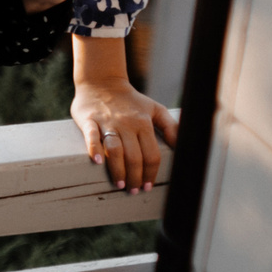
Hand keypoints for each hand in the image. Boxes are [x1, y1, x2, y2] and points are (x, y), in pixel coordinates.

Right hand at [71, 76, 174, 192]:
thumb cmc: (130, 100)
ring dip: (118, 170)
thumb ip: (171, 127)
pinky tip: (97, 161)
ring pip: (115, 149)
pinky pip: (91, 136)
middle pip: (134, 156)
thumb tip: (183, 146)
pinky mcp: (89, 119)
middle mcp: (127, 124)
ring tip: (119, 184)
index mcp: (144, 123)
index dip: (151, 172)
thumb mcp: (155, 109)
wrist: (102, 81)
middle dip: (135, 177)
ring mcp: (107, 122)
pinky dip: (94, 149)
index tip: (148, 186)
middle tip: (133, 190)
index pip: (152, 154)